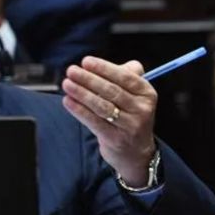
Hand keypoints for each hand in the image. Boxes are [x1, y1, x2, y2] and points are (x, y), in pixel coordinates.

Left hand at [61, 57, 157, 186]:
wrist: (136, 152)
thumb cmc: (130, 115)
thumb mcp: (134, 96)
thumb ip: (123, 75)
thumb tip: (100, 63)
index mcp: (147, 93)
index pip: (125, 77)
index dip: (104, 68)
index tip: (86, 61)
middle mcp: (141, 109)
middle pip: (112, 90)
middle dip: (88, 79)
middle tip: (71, 71)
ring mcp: (130, 126)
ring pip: (102, 106)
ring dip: (81, 93)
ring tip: (67, 84)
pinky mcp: (116, 139)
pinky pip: (94, 121)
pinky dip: (79, 110)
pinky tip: (68, 101)